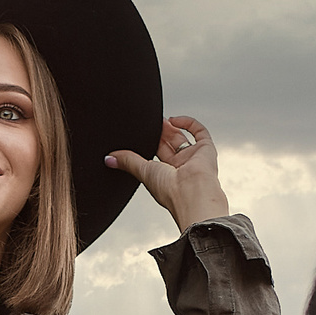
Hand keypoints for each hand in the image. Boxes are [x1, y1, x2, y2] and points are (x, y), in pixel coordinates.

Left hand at [107, 115, 230, 232]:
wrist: (192, 194)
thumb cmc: (171, 192)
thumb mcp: (143, 172)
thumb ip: (127, 162)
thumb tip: (108, 159)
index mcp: (166, 176)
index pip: (157, 155)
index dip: (149, 143)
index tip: (140, 134)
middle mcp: (181, 167)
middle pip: (169, 144)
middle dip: (159, 133)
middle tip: (150, 122)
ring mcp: (194, 158)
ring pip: (182, 137)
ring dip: (170, 127)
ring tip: (159, 120)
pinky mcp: (206, 150)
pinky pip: (199, 131)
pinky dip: (187, 123)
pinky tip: (174, 119)